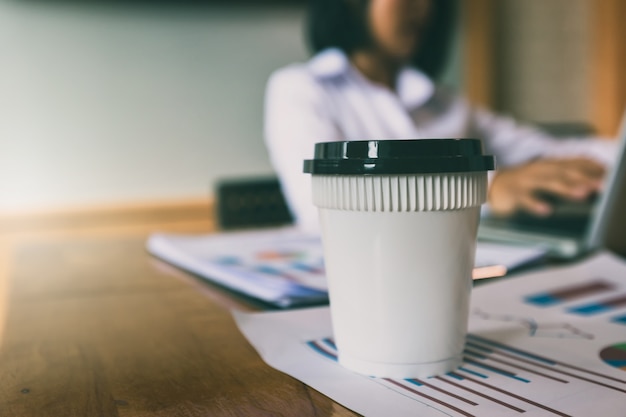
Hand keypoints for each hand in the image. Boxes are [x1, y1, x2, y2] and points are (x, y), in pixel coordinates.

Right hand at [488, 158, 605, 216]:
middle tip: (603, 186)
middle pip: (566, 172)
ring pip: (548, 182)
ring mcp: (527, 180)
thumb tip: (598, 178)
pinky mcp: (513, 193)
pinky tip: (546, 210)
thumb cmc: (527, 182)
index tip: (610, 175)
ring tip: (583, 194)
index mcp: (552, 164)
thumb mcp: (548, 174)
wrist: (493, 185)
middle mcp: (541, 169)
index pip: (576, 163)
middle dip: (586, 178)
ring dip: (566, 188)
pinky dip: (535, 204)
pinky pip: (525, 198)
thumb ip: (570, 175)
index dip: (594, 168)